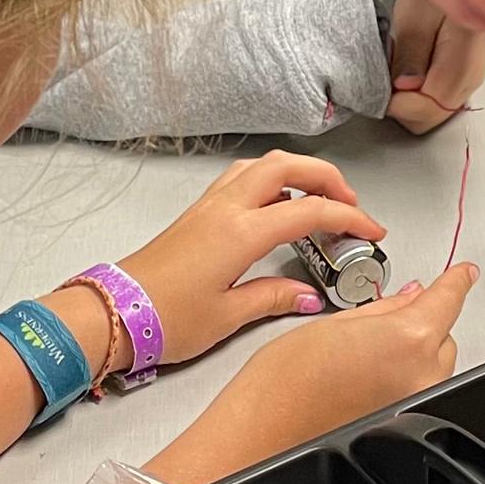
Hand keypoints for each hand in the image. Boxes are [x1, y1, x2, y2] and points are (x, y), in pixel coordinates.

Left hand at [72, 151, 384, 369]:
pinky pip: (241, 178)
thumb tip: (307, 295)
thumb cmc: (164, 318)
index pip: (310, 210)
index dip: (350, 217)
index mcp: (240, 232)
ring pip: (262, 165)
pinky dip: (270, 180)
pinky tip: (277, 205)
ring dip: (297, 172)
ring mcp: (208, 206)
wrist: (112, 314)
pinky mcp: (196, 214)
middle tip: (350, 204)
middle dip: (328, 177)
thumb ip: (274, 297)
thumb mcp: (229, 317)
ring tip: (318, 199)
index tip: (371, 231)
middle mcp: (225, 208)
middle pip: (288, 166)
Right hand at [174, 263, 481, 475]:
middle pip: (443, 333)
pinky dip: (404, 375)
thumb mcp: (332, 324)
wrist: (263, 436)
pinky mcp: (406, 421)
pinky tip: (368, 373)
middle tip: (386, 316)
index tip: (464, 272)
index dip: (457, 280)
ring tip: (365, 350)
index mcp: (408, 337)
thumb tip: (407, 298)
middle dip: (422, 320)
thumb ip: (382, 309)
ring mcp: (417, 402)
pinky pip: (419, 386)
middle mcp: (422, 374)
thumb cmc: (284, 385)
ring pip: (434, 362)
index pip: (449, 298)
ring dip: (414, 350)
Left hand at [386, 0, 484, 134]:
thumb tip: (405, 86)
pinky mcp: (459, 81)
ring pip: (431, 114)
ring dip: (408, 100)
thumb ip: (411, 54)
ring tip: (399, 70)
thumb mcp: (414, 17)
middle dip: (403, 105)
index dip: (400, 104)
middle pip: (430, 118)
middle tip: (387, 78)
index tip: (382, 89)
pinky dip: (416, 94)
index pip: (430, 107)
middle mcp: (470, 78)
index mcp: (463, 60)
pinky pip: (434, 102)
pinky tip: (409, 73)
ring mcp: (467, 82)